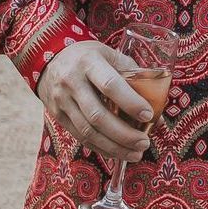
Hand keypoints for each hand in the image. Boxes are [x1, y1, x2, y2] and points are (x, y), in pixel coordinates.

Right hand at [37, 39, 156, 159]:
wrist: (49, 59)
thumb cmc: (89, 57)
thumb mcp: (110, 55)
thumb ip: (134, 77)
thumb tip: (158, 107)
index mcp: (89, 62)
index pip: (110, 85)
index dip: (130, 102)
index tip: (148, 115)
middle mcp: (72, 82)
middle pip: (98, 115)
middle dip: (124, 134)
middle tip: (144, 143)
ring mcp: (62, 100)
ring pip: (88, 131)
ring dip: (114, 147)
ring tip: (135, 153)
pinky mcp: (57, 115)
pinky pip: (80, 136)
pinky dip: (100, 148)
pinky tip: (117, 153)